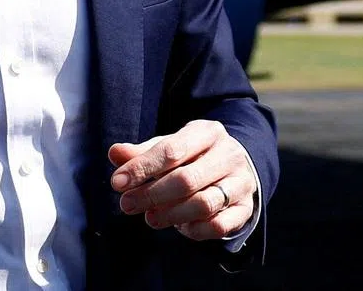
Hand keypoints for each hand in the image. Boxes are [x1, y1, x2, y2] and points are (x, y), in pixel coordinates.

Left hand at [108, 119, 255, 240]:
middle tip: (127, 205)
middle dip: (152, 194)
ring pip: (204, 204)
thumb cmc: (194, 155)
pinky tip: (180, 227)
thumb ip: (142, 152)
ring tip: (150, 218)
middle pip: (187, 179)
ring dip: (172, 214)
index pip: (171, 150)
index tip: (118, 182)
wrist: (236, 164)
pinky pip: (220, 225)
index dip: (142, 167)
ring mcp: (241, 182)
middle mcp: (228, 155)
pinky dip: (197, 230)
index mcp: (206, 132)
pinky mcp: (247, 208)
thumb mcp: (170, 146)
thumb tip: (115, 154)